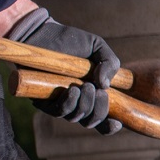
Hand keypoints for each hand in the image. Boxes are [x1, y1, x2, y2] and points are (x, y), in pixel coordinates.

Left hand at [13, 6, 122, 134]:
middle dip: (99, 110)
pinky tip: (73, 90)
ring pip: (76, 117)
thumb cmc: (70, 41)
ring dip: (85, 104)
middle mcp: (76, 103)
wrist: (42, 33)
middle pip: (91, 121)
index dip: (110, 126)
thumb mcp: (97, 47)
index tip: (117, 122)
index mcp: (92, 95)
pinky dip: (69, 103)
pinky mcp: (43, 101)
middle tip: (99, 91)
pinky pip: (58, 111)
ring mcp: (60, 104)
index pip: (102, 119)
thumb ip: (110, 63)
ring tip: (86, 86)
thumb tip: (106, 86)